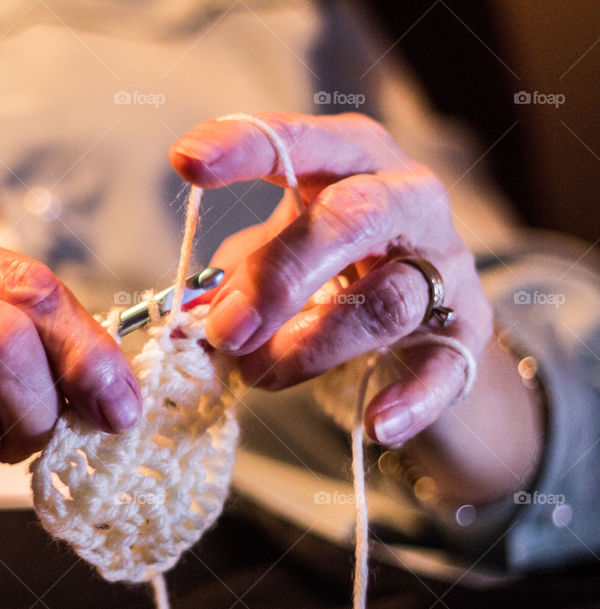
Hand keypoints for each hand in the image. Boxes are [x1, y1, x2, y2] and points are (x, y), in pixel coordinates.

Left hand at [169, 113, 492, 446]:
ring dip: (313, 344)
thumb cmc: (335, 264)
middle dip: (278, 275)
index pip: (301, 141)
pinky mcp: (466, 333)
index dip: (244, 146)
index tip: (185, 160)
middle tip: (224, 330)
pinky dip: (410, 398)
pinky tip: (376, 424)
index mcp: (351, 160)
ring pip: (386, 298)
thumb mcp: (281, 250)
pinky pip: (445, 366)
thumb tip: (195, 316)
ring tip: (257, 375)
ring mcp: (444, 265)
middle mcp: (406, 199)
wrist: (427, 318)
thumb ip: (239, 273)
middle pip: (351, 217)